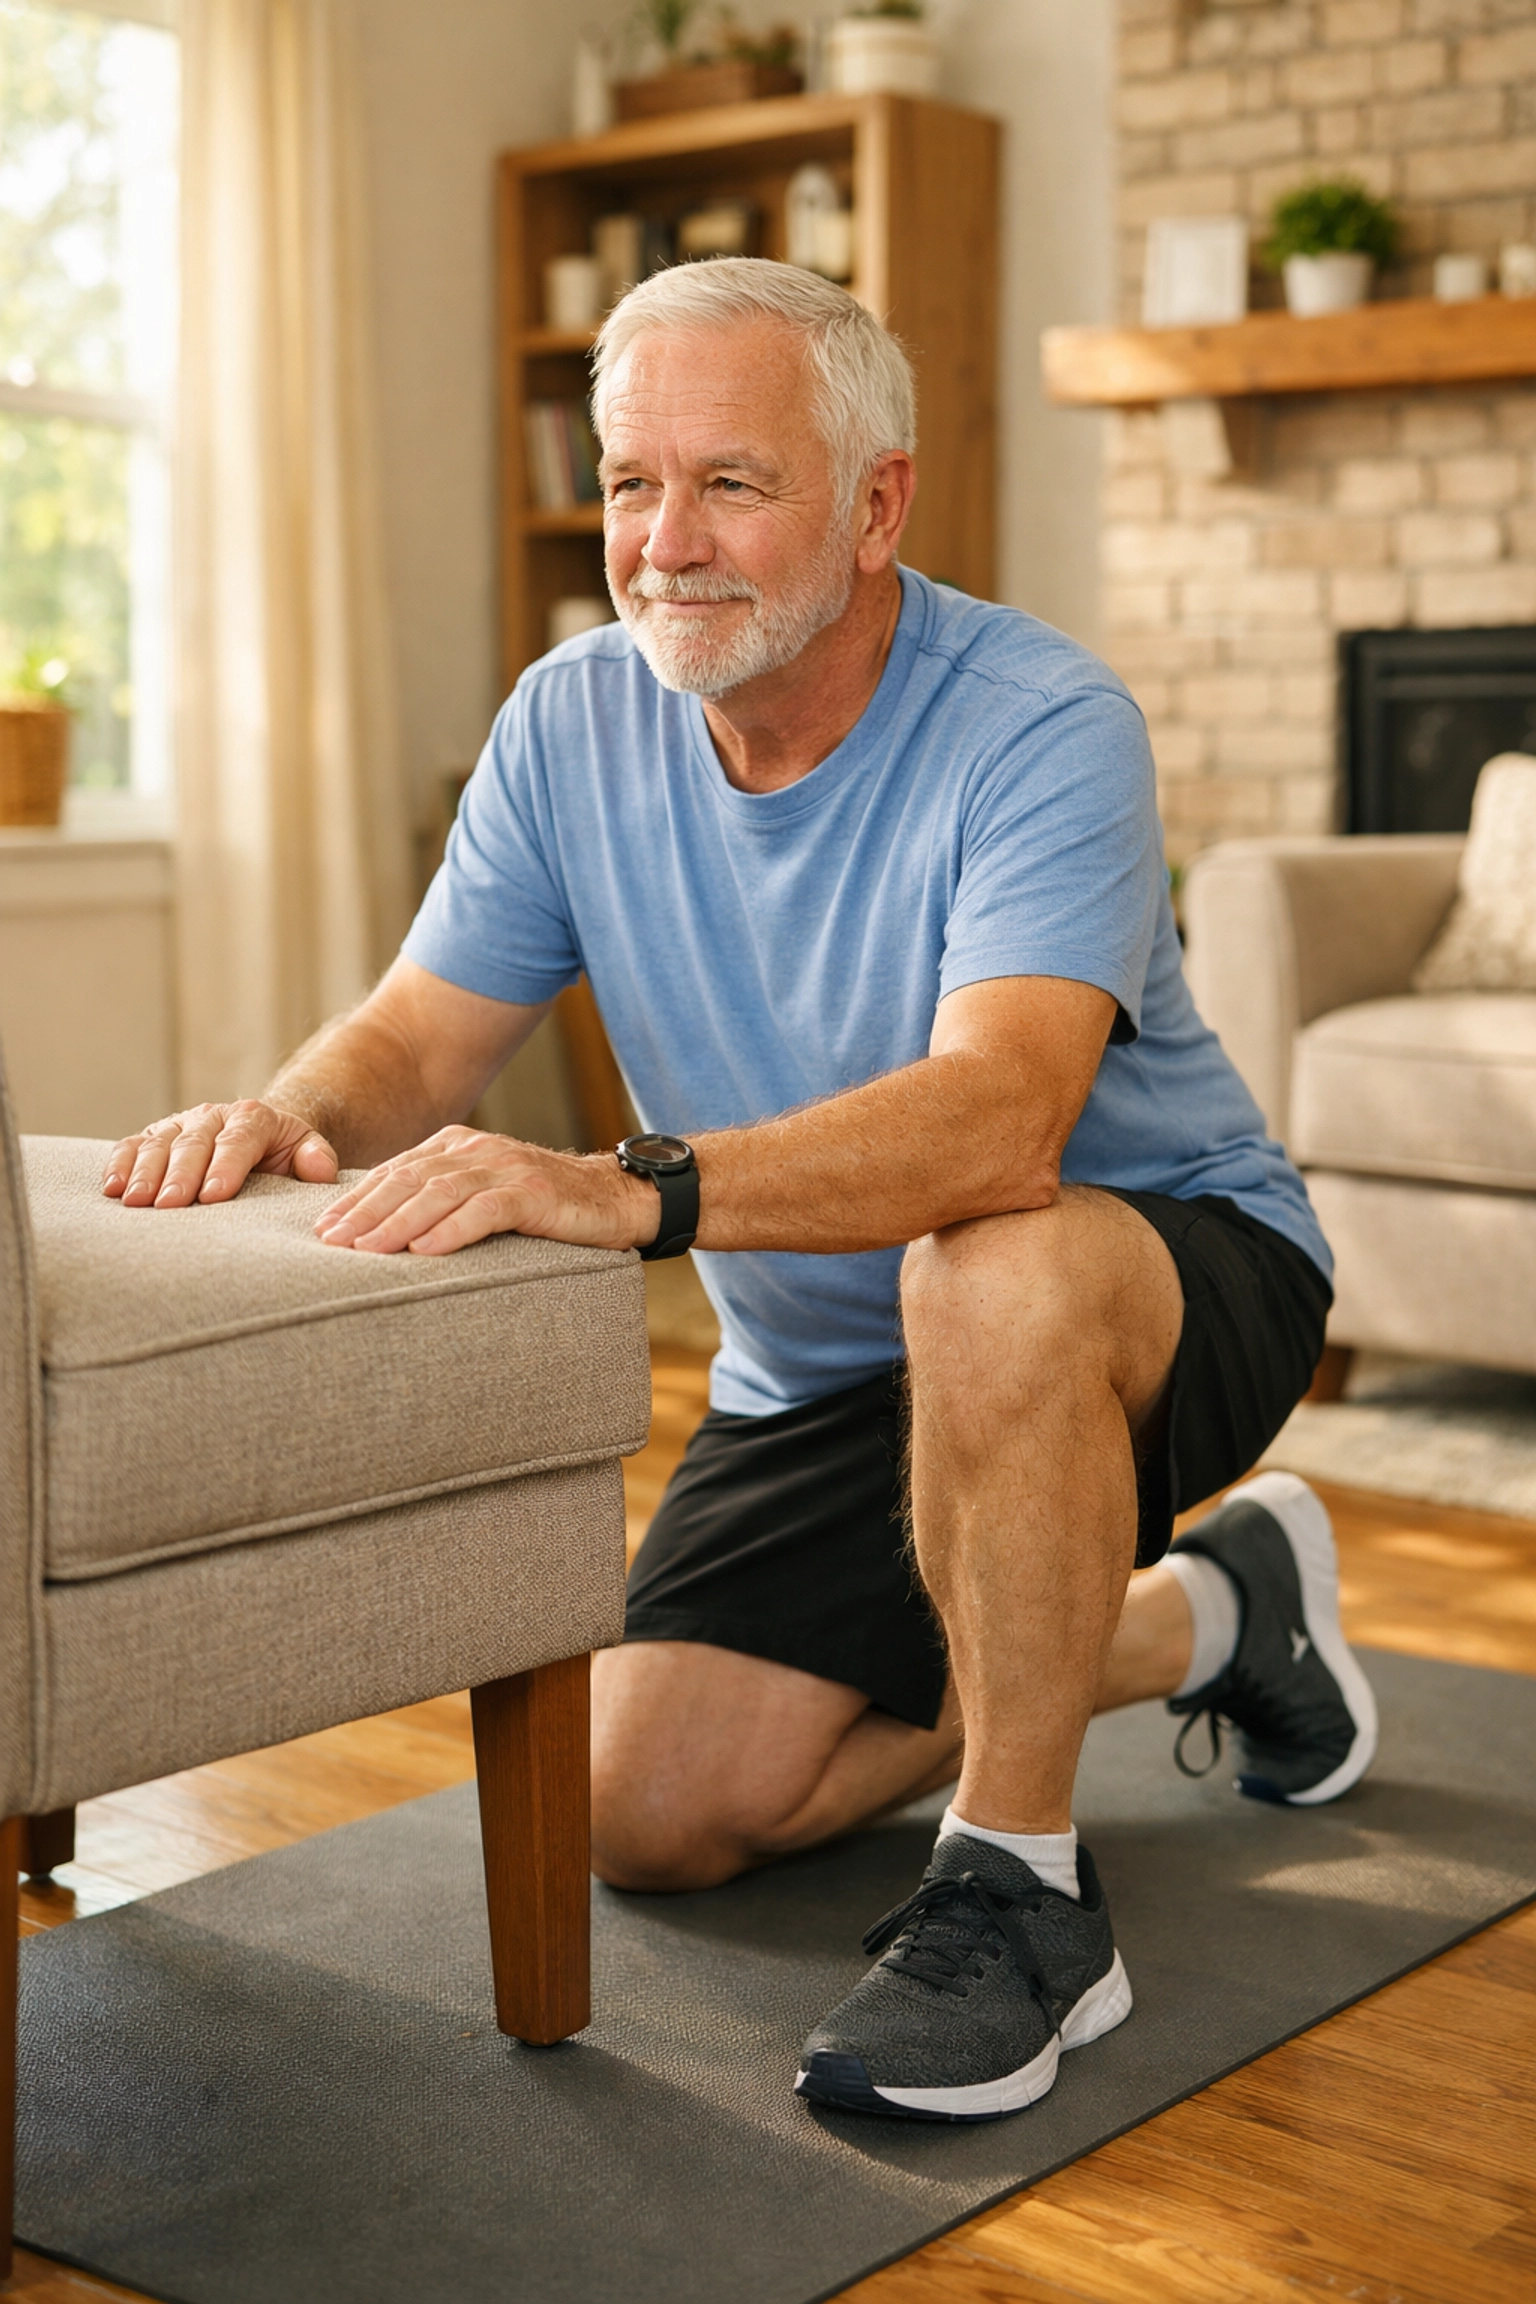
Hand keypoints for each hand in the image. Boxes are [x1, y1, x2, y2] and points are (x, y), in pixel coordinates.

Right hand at [103, 1101, 339, 1207]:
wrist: (261, 1136)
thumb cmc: (283, 1155)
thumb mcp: (308, 1151)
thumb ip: (317, 1158)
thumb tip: (319, 1168)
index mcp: (253, 1118)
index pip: (238, 1140)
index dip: (225, 1167)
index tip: (213, 1196)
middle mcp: (213, 1115)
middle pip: (194, 1143)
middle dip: (180, 1174)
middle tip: (170, 1205)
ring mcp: (181, 1124)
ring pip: (159, 1143)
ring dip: (145, 1173)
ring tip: (136, 1203)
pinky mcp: (156, 1136)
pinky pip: (132, 1145)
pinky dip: (119, 1164)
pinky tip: (112, 1188)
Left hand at [313, 1125, 659, 1255]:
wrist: (615, 1199)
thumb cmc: (544, 1207)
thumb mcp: (485, 1193)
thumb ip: (442, 1198)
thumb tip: (382, 1229)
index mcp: (458, 1146)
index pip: (396, 1172)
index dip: (357, 1200)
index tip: (323, 1229)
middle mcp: (478, 1151)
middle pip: (410, 1179)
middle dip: (365, 1212)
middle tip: (331, 1243)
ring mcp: (507, 1169)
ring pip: (440, 1193)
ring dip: (398, 1223)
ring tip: (366, 1251)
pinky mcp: (534, 1194)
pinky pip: (486, 1210)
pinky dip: (452, 1230)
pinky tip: (424, 1251)